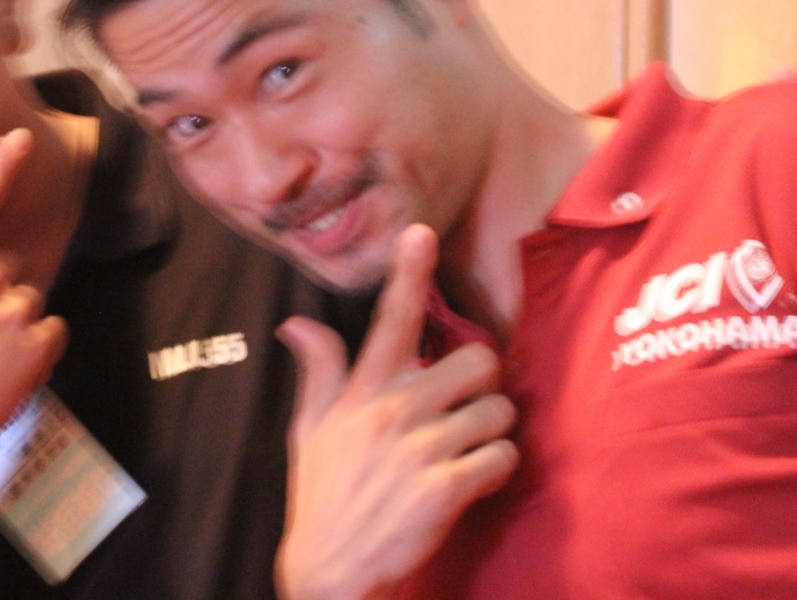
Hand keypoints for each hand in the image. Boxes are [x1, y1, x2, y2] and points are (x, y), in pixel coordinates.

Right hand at [274, 224, 517, 599]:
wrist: (331, 568)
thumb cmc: (322, 493)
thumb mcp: (307, 428)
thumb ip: (318, 370)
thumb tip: (297, 323)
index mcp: (362, 391)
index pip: (387, 320)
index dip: (407, 274)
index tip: (420, 233)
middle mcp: (394, 410)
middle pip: (476, 360)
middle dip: (482, 383)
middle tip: (465, 404)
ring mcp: (422, 449)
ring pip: (498, 411)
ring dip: (493, 429)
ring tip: (469, 447)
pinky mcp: (447, 488)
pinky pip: (502, 458)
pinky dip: (497, 468)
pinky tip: (474, 479)